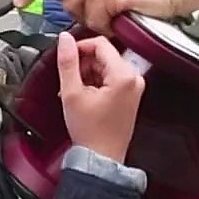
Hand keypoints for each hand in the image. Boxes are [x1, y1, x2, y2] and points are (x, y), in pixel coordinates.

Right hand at [55, 32, 145, 162]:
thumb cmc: (90, 132)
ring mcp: (134, 88)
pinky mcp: (130, 96)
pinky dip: (95, 83)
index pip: (101, 44)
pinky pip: (111, 78)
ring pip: (106, 66)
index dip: (80, 47)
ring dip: (87, 74)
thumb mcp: (72, 93)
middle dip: (83, 64)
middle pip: (104, 55)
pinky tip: (83, 96)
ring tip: (75, 92)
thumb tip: (64, 39)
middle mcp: (134, 79)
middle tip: (69, 80)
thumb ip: (67, 62)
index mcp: (124, 75)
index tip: (67, 58)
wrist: (101, 159)